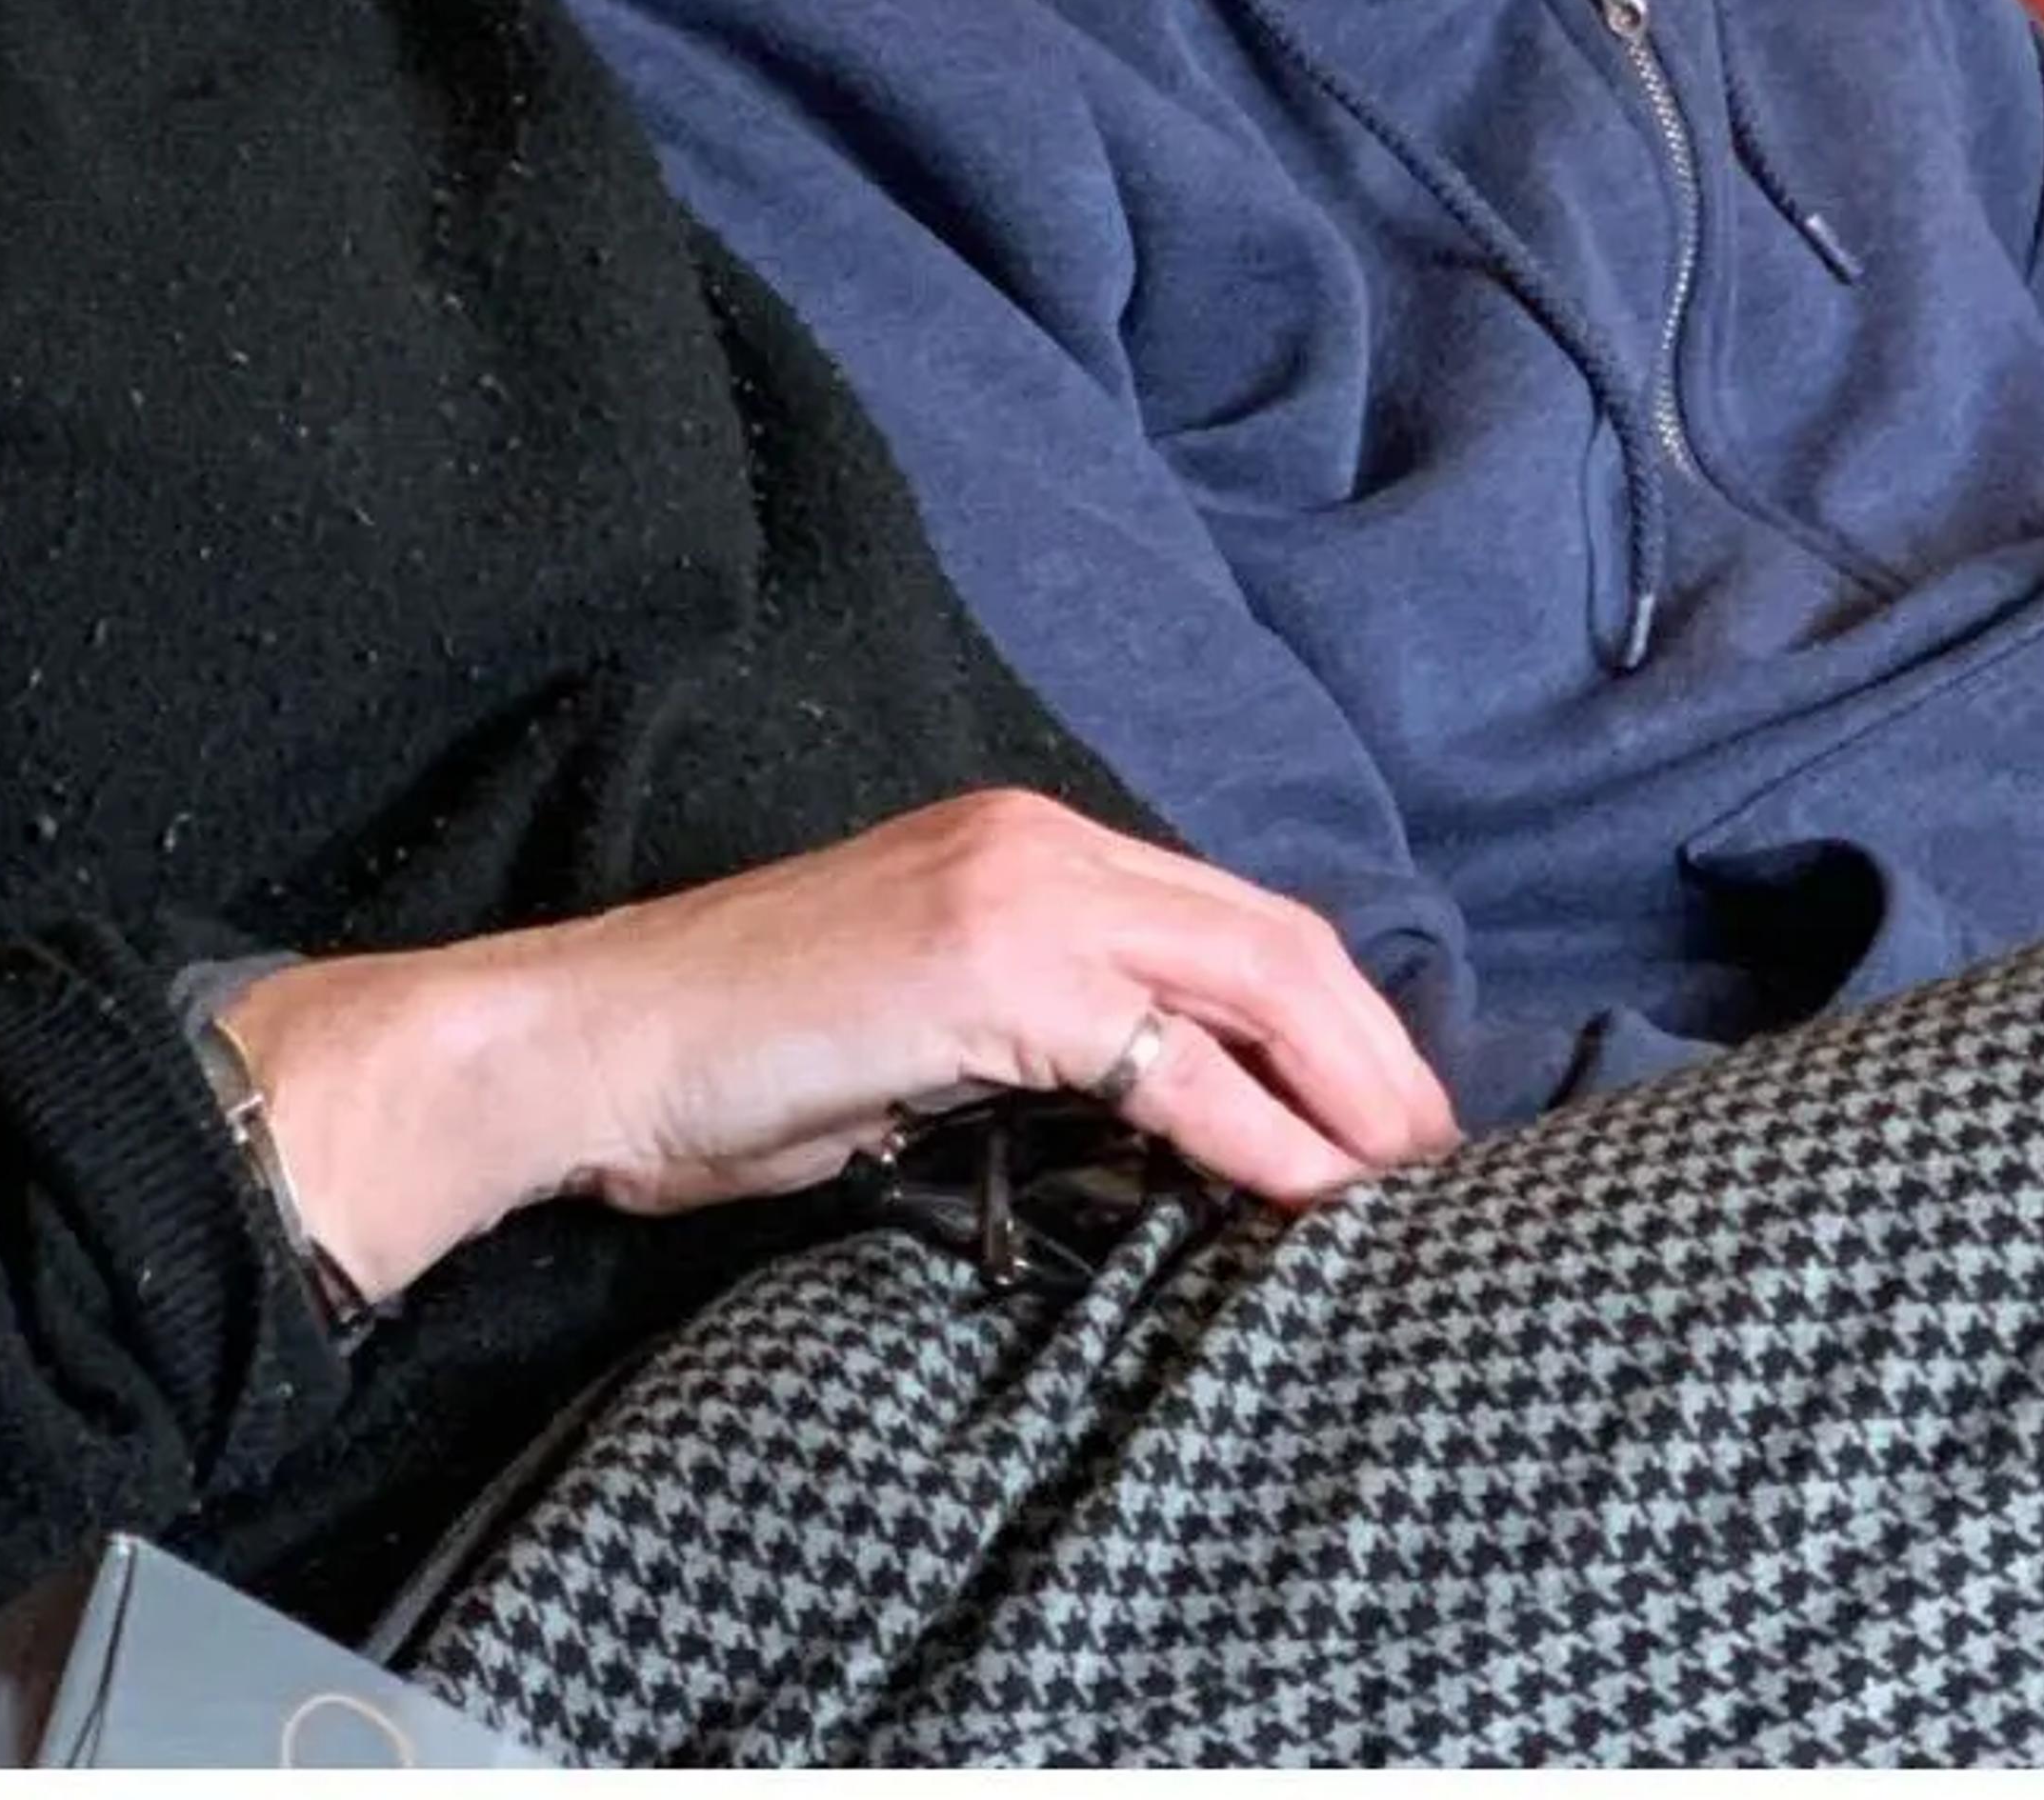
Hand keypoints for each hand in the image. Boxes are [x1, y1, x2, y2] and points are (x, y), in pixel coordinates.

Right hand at [225, 792, 1458, 1306]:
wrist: (599, 1039)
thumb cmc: (743, 1059)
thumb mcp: (921, 1027)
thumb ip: (1042, 1042)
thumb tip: (1164, 1125)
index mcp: (1031, 844)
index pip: (1235, 921)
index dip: (1338, 1021)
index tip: (1396, 1125)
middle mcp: (1043, 843)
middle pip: (1277, 938)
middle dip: (1381, 1056)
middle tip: (1445, 1172)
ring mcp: (1018, 895)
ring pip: (1252, 976)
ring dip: (1352, 1092)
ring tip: (1412, 1194)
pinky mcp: (986, 972)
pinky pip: (1168, 1059)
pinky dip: (1261, 1132)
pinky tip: (1313, 1200)